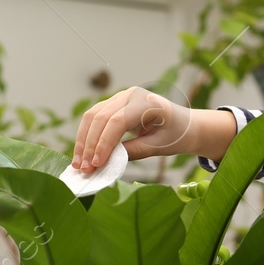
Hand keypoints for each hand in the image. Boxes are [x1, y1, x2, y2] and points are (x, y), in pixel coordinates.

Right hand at [71, 87, 211, 173]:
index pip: (118, 121)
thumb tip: (108, 161)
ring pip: (92, 116)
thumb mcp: (160, 146)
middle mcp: (130, 95)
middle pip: (100, 117)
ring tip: (79, 164)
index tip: (96, 164)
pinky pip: (94, 118)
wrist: (184, 125)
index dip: (104, 143)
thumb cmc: (176, 135)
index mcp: (146, 102)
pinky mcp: (113, 105)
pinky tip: (82, 154)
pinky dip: (86, 136)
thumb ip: (136, 151)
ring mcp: (120, 98)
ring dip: (83, 141)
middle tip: (84, 168)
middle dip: (89, 145)